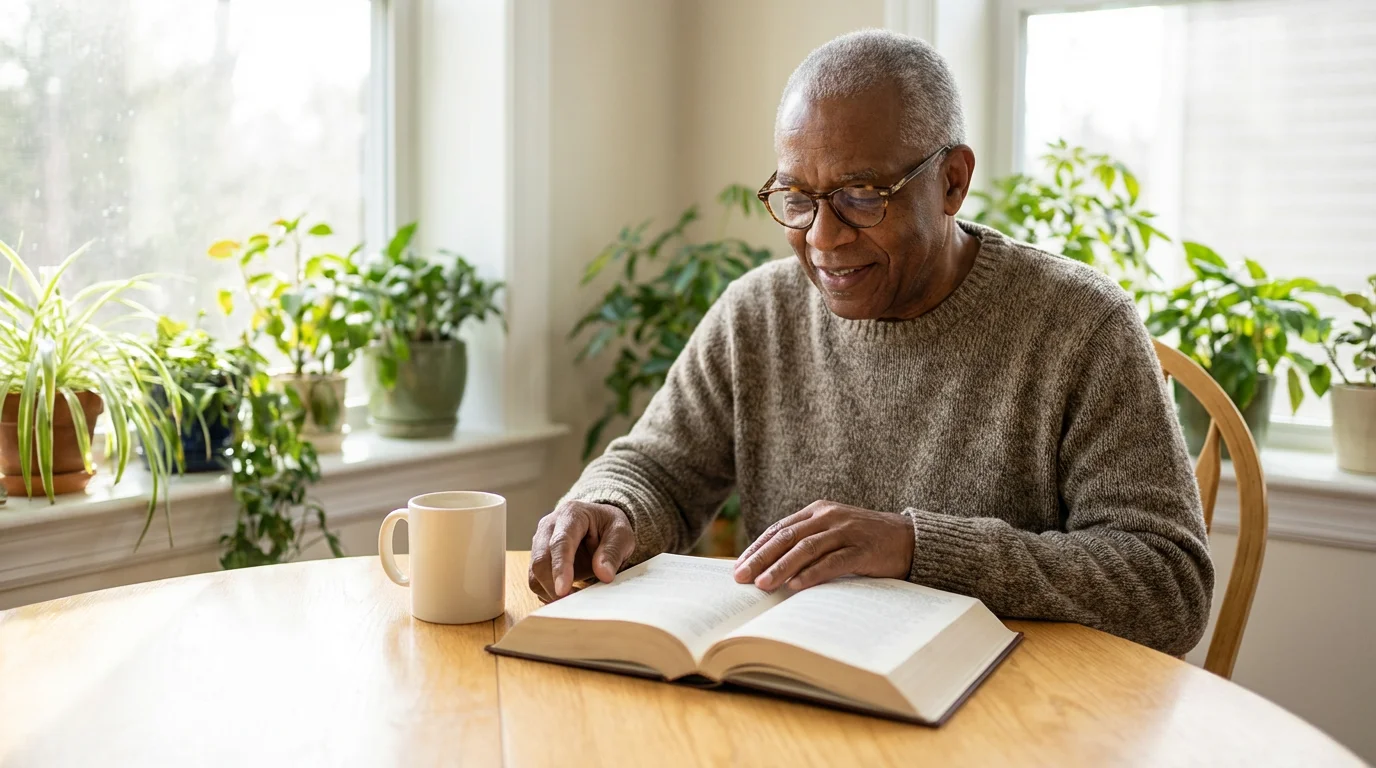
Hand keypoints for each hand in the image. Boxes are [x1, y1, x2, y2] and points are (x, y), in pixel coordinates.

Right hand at [529, 501, 634, 601]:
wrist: (598, 524)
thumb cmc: (609, 527)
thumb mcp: (621, 534)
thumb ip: (613, 552)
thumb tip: (603, 574)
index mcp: (571, 515)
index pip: (560, 542)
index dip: (560, 567)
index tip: (563, 590)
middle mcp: (549, 526)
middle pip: (541, 559)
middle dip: (552, 585)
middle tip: (573, 603)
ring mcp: (540, 542)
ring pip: (534, 573)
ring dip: (551, 592)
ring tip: (575, 598)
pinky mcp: (537, 558)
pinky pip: (536, 581)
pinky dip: (549, 593)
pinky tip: (568, 595)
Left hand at [733, 501, 914, 591]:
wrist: (910, 539)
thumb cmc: (866, 540)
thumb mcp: (834, 532)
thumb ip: (808, 541)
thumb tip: (770, 566)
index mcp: (818, 510)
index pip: (780, 529)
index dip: (757, 547)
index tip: (738, 566)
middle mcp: (829, 517)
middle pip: (787, 537)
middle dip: (761, 558)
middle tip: (741, 578)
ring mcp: (847, 531)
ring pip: (806, 549)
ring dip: (781, 567)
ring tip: (763, 585)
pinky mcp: (863, 549)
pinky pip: (833, 562)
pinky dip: (813, 574)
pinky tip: (796, 586)